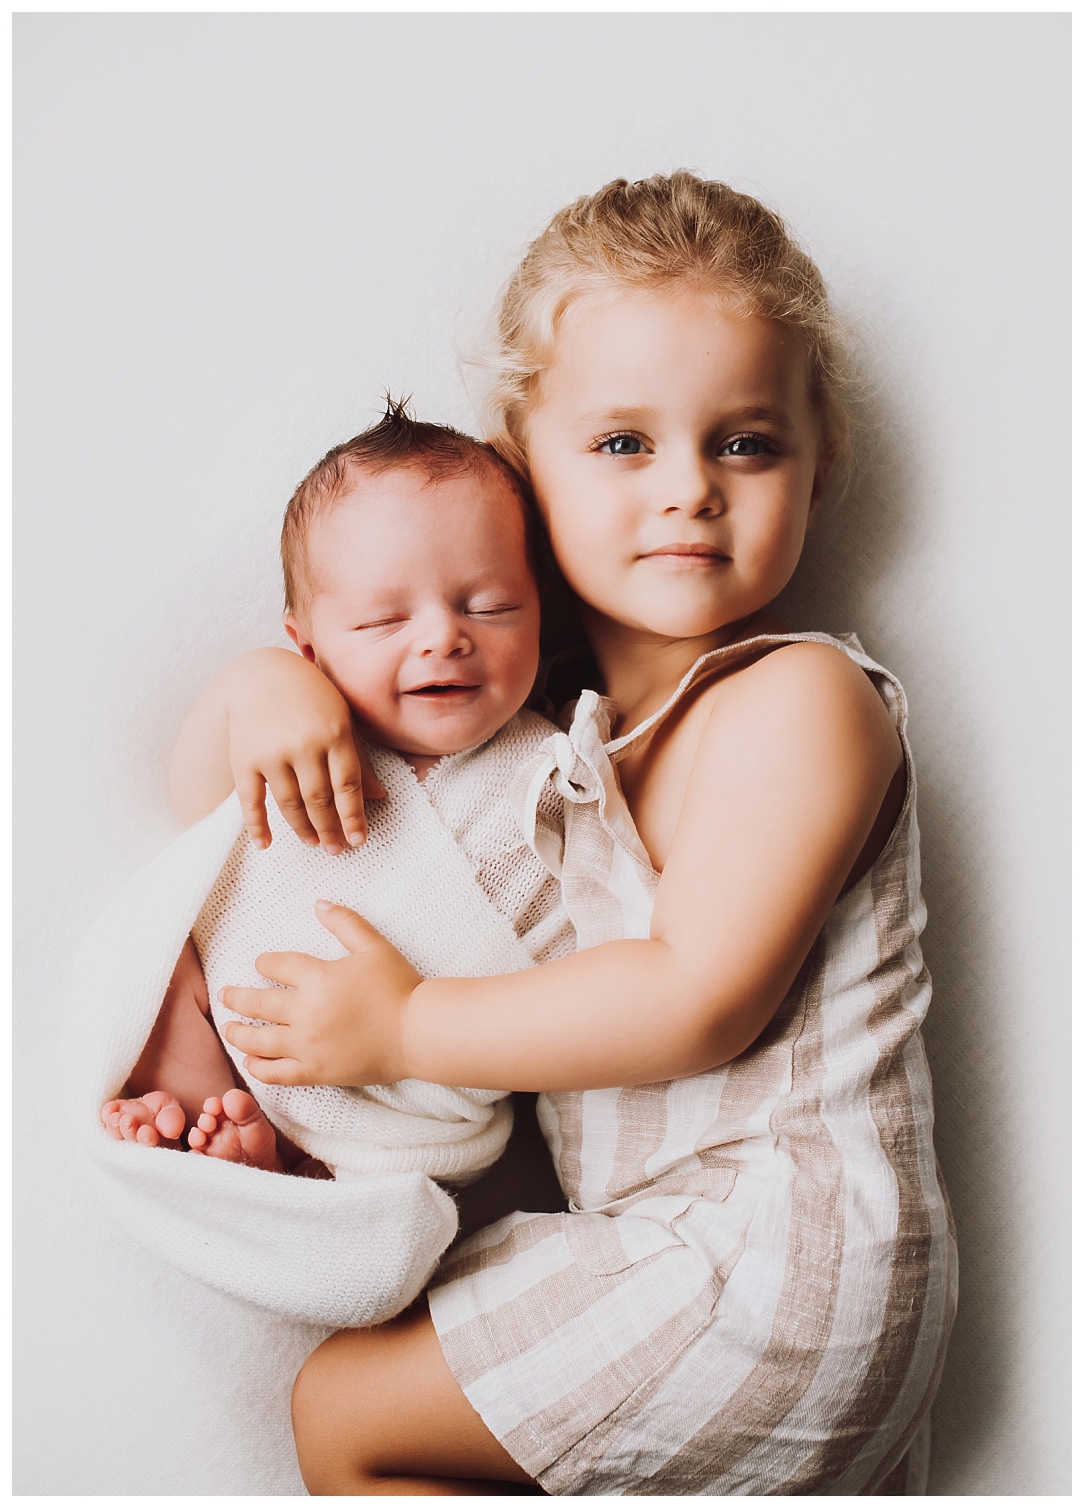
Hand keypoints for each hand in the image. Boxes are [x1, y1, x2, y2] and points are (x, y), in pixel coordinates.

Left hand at [219, 902, 421, 1086]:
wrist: (418, 1033)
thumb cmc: (399, 987)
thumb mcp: (374, 947)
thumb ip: (345, 923)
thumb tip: (319, 903)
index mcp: (318, 978)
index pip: (277, 966)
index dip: (265, 962)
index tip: (261, 963)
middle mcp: (306, 1012)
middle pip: (258, 1002)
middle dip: (237, 997)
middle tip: (226, 994)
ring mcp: (308, 1045)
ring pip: (258, 1040)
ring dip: (238, 1032)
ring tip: (229, 1028)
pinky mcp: (315, 1072)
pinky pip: (275, 1073)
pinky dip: (257, 1066)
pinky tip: (250, 1060)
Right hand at [225, 649, 385, 851]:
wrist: (261, 673)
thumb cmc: (311, 697)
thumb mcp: (342, 720)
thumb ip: (357, 760)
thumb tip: (379, 797)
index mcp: (335, 734)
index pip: (347, 786)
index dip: (353, 817)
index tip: (357, 840)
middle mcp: (304, 744)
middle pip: (320, 800)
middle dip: (329, 829)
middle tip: (335, 849)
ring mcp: (272, 752)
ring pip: (290, 804)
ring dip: (302, 829)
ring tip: (312, 843)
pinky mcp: (245, 759)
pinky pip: (251, 800)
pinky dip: (257, 825)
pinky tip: (265, 844)